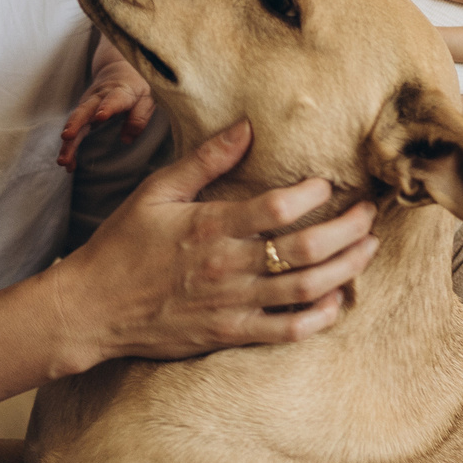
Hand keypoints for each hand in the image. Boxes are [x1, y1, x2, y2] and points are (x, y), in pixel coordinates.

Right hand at [41, 120, 377, 373]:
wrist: (92, 308)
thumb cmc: (122, 245)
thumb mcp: (156, 192)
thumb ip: (205, 160)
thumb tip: (246, 127)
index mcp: (210, 227)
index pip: (278, 209)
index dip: (312, 194)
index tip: (328, 183)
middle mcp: (227, 267)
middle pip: (305, 250)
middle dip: (348, 230)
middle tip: (370, 214)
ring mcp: (232, 305)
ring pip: (306, 290)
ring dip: (346, 268)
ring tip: (368, 248)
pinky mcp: (230, 334)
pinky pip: (287, 331)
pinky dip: (320, 317)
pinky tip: (338, 299)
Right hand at [57, 46, 155, 167]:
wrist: (116, 69)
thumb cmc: (135, 87)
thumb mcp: (146, 98)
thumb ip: (139, 117)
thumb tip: (126, 140)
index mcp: (120, 91)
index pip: (113, 99)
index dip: (107, 107)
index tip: (100, 116)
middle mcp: (99, 97)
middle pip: (85, 110)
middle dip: (75, 123)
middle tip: (67, 137)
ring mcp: (88, 105)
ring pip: (75, 122)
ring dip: (68, 142)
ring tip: (63, 161)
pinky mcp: (82, 114)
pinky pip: (74, 131)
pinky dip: (70, 147)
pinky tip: (68, 164)